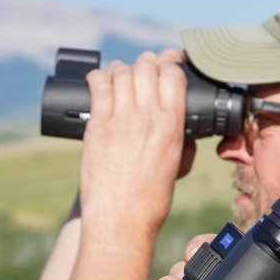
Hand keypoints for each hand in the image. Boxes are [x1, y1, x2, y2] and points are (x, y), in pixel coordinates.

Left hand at [79, 49, 195, 240]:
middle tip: (145, 67)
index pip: (172, 75)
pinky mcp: (96, 126)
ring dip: (123, 69)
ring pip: (121, 72)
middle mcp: (147, 117)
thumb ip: (181, 142)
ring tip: (121, 75)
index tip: (169, 60)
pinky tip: (99, 79)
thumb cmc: (150, 199)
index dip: (170, 61)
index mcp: (171, 126)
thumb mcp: (177, 166)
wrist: (121, 219)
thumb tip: (182, 130)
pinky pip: (98, 86)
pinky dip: (99, 77)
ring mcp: (120, 119)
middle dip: (147, 62)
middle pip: (147, 67)